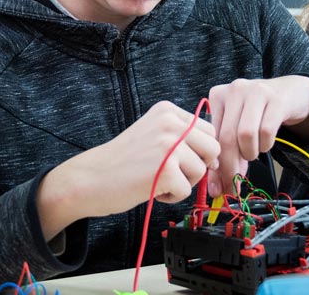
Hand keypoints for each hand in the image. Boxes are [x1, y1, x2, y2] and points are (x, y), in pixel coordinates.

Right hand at [38, 100, 219, 238]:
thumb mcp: (153, 135)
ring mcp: (169, 144)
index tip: (178, 161)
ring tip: (157, 180)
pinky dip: (171, 197)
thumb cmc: (122, 162)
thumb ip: (182, 138)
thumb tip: (217, 157)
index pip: (208, 131)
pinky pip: (187, 190)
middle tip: (172, 173)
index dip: (199, 152)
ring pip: (201, 170)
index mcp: (167, 111)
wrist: (90, 178)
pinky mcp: (167, 169)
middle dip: (197, 166)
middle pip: (213, 148)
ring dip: (183, 183)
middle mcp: (170, 123)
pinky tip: (151, 189)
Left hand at [205, 76, 308, 197]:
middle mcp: (234, 90)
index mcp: (218, 96)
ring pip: (245, 135)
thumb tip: (218, 188)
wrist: (290, 92)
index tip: (218, 189)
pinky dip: (265, 145)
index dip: (214, 167)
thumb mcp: (237, 128)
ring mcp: (256, 92)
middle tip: (235, 186)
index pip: (212, 137)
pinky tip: (265, 143)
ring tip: (252, 152)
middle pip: (227, 138)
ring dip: (249, 153)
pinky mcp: (276, 100)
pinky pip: (266, 131)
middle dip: (230, 168)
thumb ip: (227, 154)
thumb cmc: (258, 114)